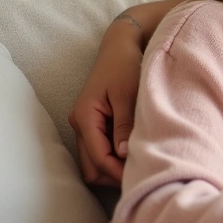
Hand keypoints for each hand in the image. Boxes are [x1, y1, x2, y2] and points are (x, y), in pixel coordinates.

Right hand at [68, 23, 143, 185]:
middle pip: (91, 167)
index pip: (98, 158)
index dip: (118, 172)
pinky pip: (99, 150)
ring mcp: (85, 125)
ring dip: (113, 168)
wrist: (120, 47)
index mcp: (85, 117)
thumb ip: (124, 125)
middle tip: (142, 175)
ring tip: (140, 166)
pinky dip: (113, 158)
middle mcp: (80, 124)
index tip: (142, 176)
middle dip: (113, 176)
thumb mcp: (127, 94)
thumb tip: (122, 155)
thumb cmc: (125, 66)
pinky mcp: (94, 124)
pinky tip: (134, 155)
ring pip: (93, 162)